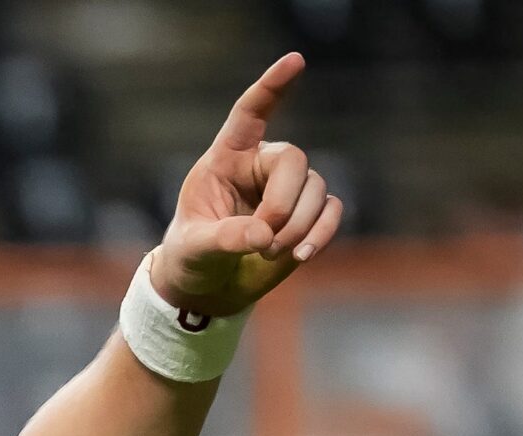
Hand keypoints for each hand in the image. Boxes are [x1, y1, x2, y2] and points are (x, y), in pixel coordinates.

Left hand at [150, 54, 343, 320]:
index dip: (271, 87)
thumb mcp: (194, 247)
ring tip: (269, 252)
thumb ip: (224, 237)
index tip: (295, 61)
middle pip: (294, 160)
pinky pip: (332, 210)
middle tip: (264, 239)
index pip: (249, 113)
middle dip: (284, 202)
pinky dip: (322, 232)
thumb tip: (264, 235)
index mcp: (227, 158)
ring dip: (299, 224)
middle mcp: (261, 165)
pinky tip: (303, 254)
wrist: (206, 287)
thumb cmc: (190, 257)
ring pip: (316, 188)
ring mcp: (287, 189)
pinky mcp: (307, 216)